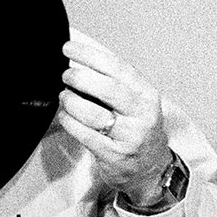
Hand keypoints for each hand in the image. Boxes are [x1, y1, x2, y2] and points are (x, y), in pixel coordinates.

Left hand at [56, 32, 173, 206]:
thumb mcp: (136, 101)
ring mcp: (129, 137)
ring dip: (71, 102)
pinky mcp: (114, 155)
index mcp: (147, 94)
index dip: (90, 55)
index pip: (118, 68)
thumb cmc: (137, 129)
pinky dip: (69, 122)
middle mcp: (142, 114)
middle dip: (79, 78)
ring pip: (92, 114)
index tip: (69, 48)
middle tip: (66, 76)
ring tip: (65, 98)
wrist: (150, 168)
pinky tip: (66, 116)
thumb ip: (114, 81)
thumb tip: (80, 60)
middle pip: (107, 89)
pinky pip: (84, 134)